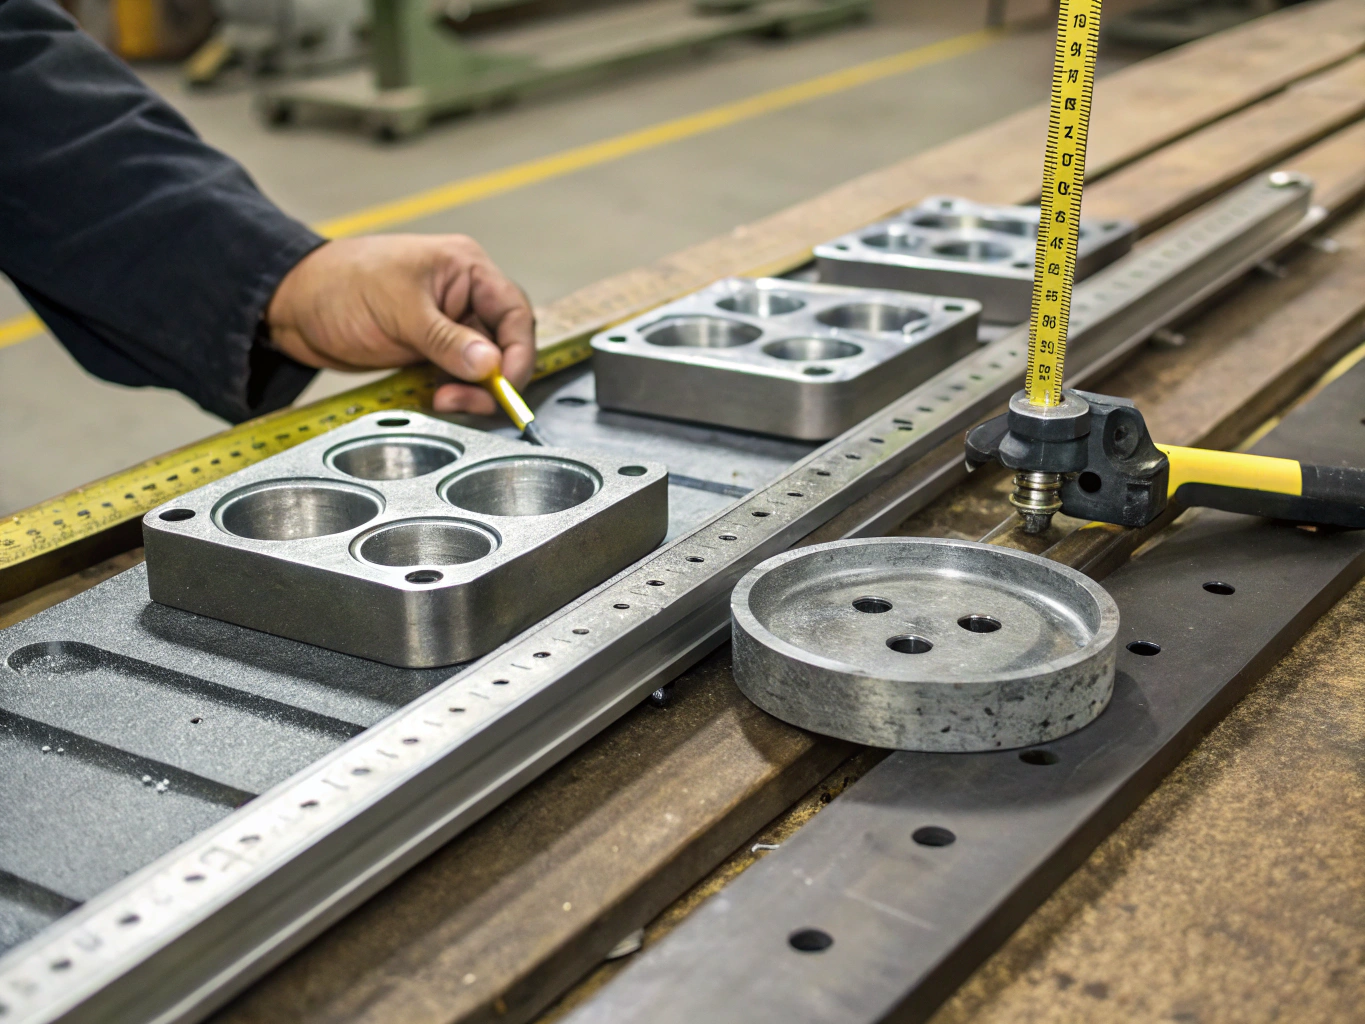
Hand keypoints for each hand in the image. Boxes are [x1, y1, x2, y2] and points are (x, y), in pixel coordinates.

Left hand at [266, 234, 534, 415]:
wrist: (292, 303)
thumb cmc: (340, 284)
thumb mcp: (399, 311)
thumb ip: (447, 341)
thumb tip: (491, 365)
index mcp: (466, 270)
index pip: (514, 313)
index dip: (519, 353)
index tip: (506, 386)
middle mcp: (464, 296)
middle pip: (504, 345)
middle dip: (492, 378)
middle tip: (462, 401)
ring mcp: (447, 325)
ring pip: (482, 366)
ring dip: (471, 391)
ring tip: (443, 401)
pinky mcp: (429, 350)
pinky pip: (457, 376)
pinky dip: (454, 393)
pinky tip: (436, 399)